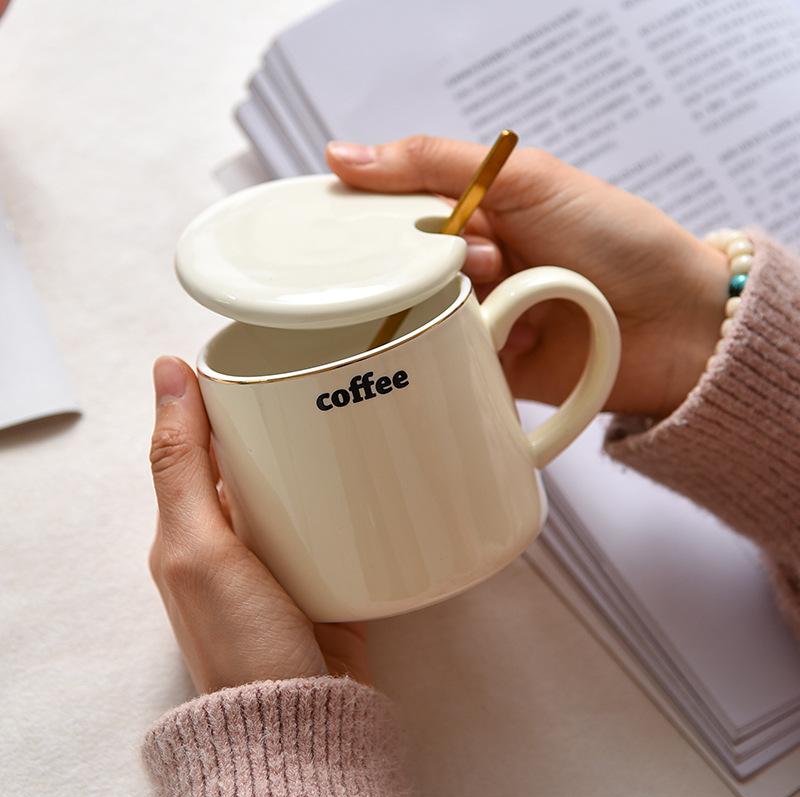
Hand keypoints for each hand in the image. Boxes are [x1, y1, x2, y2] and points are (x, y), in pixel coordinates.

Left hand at [148, 356, 368, 694]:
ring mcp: (281, 555)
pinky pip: (335, 518)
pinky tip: (374, 472)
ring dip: (320, 456)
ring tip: (355, 414)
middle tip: (323, 381)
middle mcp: (233, 539)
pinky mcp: (324, 571)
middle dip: (282, 422)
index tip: (261, 356)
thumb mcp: (198, 547)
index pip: (201, 442)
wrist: (303, 716)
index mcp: (191, 528)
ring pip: (300, 486)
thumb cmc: (240, 639)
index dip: (224, 397)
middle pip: (256, 461)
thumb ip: (181, 464)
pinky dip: (348, 494)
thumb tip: (165, 371)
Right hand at [326, 136, 728, 417]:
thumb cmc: (618, 240)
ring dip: (454, 305)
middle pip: (402, 267)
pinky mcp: (481, 366)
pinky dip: (458, 350)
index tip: (353, 227)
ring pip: (419, 314)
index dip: (374, 218)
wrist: (675, 327)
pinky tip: (499, 337)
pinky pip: (442, 359)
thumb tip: (346, 156)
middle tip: (482, 259)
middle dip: (432, 263)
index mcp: (475, 212)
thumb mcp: (527, 179)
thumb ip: (436, 163)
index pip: (395, 211)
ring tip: (510, 295)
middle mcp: (469, 264)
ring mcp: (476, 315)